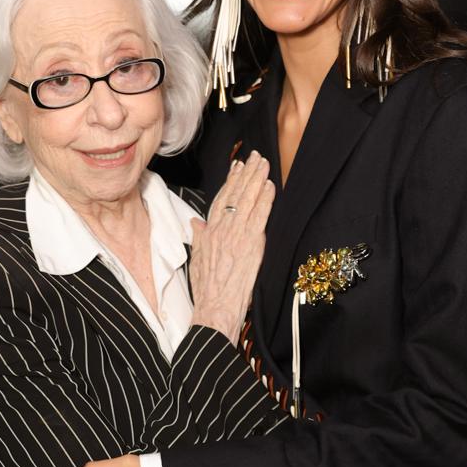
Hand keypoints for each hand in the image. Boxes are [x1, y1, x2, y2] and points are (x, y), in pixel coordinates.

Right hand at [190, 150, 274, 344]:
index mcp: (209, 233)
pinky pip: (260, 216)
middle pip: (235, 195)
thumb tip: (196, 224)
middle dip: (246, 173)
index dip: (230, 182)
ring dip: (257, 180)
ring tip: (264, 164)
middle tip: (255, 157)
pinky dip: (265, 199)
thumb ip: (198, 238)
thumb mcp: (197, 260)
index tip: (236, 167)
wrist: (215, 309)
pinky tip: (270, 186)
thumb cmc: (207, 290)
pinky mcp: (251, 244)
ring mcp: (236, 236)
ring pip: (247, 201)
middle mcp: (221, 230)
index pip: (220, 200)